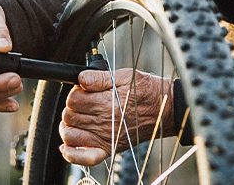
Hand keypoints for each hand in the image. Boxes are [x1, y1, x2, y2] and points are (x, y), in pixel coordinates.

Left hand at [59, 69, 174, 166]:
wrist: (166, 110)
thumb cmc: (149, 91)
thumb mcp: (127, 76)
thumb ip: (101, 77)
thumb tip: (81, 78)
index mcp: (108, 103)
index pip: (74, 99)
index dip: (75, 91)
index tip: (84, 89)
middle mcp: (105, 123)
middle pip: (70, 116)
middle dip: (72, 106)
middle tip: (84, 100)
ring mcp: (106, 138)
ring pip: (70, 135)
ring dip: (68, 126)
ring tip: (77, 117)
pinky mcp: (109, 148)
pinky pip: (83, 158)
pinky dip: (71, 154)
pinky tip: (67, 145)